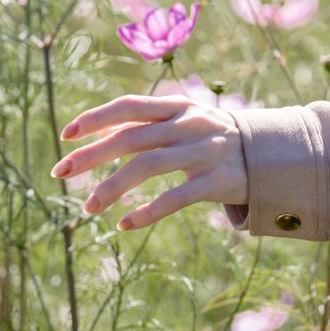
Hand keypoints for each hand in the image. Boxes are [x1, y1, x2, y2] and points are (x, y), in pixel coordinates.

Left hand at [50, 94, 246, 230]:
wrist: (268, 153)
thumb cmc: (210, 136)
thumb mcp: (184, 119)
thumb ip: (147, 124)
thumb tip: (95, 136)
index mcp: (177, 106)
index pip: (129, 105)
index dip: (96, 118)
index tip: (66, 135)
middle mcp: (189, 124)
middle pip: (131, 138)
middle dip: (92, 155)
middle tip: (60, 172)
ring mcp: (203, 152)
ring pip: (147, 166)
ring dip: (113, 187)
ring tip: (88, 207)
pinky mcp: (216, 182)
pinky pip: (175, 199)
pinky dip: (147, 212)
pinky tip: (124, 225)